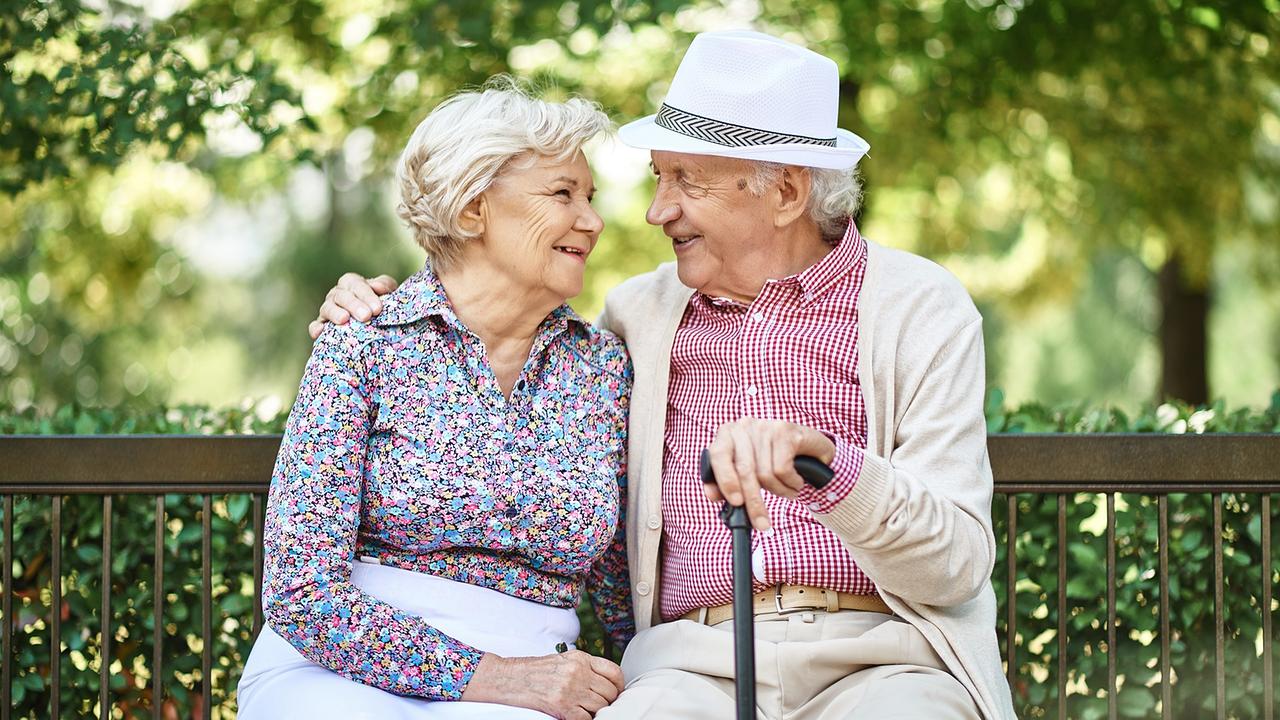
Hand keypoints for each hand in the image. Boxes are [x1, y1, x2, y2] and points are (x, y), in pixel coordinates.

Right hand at [307, 273, 399, 338]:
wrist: (376, 320)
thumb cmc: (381, 302)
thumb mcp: (388, 291)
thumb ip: (385, 285)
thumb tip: (378, 287)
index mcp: (351, 283)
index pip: (356, 285)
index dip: (366, 295)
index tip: (377, 308)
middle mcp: (337, 294)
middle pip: (342, 296)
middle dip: (354, 305)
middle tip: (366, 316)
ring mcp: (327, 309)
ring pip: (327, 308)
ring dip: (335, 313)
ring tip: (344, 320)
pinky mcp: (321, 325)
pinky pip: (315, 325)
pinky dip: (316, 328)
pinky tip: (319, 332)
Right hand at [460, 650, 624, 718]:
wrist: (509, 678)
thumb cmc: (535, 670)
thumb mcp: (563, 659)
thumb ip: (585, 667)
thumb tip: (607, 682)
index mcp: (580, 658)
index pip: (614, 672)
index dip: (619, 686)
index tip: (616, 693)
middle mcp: (578, 671)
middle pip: (610, 692)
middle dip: (608, 701)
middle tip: (600, 705)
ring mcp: (571, 689)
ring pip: (601, 707)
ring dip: (596, 712)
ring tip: (586, 710)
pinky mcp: (562, 706)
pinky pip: (586, 719)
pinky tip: (577, 716)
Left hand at [704, 418, 835, 530]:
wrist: (807, 447)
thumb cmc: (770, 460)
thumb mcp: (747, 472)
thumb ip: (726, 483)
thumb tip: (712, 495)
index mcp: (727, 433)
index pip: (718, 455)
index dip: (725, 480)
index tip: (735, 502)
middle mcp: (744, 426)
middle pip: (744, 469)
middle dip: (753, 501)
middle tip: (761, 524)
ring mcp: (765, 426)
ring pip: (766, 473)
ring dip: (779, 492)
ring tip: (786, 491)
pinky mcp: (786, 430)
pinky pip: (783, 469)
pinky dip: (791, 484)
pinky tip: (795, 482)